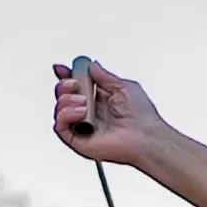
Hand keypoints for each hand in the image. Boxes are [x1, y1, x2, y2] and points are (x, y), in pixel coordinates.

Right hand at [51, 58, 165, 165]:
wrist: (148, 137)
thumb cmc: (143, 118)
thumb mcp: (124, 86)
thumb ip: (105, 76)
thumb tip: (91, 65)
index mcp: (99, 101)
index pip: (75, 86)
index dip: (66, 76)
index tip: (61, 68)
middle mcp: (90, 114)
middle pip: (63, 95)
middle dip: (64, 85)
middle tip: (76, 83)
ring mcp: (84, 127)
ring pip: (59, 110)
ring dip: (66, 100)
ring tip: (84, 101)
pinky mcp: (79, 141)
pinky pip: (60, 127)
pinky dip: (66, 115)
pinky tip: (81, 112)